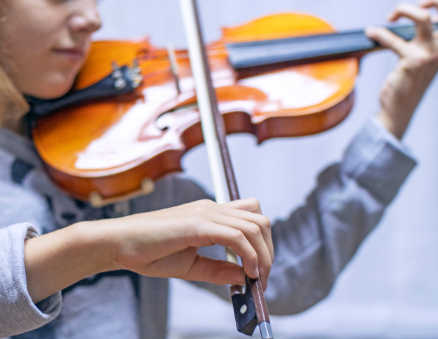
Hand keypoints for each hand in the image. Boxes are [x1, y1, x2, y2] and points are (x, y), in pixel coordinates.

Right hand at [24, 198, 272, 303]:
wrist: (119, 244)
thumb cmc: (149, 252)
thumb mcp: (191, 264)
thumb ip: (218, 268)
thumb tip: (243, 276)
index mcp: (210, 214)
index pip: (252, 216)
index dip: (263, 242)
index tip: (260, 270)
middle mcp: (212, 208)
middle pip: (260, 219)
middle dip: (269, 250)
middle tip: (262, 278)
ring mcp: (205, 213)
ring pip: (254, 225)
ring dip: (263, 255)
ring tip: (257, 279)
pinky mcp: (196, 223)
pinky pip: (235, 235)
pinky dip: (248, 255)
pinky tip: (247, 273)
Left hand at [365, 0, 437, 138]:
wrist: (398, 109)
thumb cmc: (407, 84)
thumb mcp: (424, 62)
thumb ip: (428, 43)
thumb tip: (426, 18)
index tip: (431, 8)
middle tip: (418, 3)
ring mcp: (428, 56)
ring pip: (424, 18)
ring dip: (405, 9)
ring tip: (391, 16)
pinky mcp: (411, 62)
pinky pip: (393, 39)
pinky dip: (379, 33)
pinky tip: (371, 33)